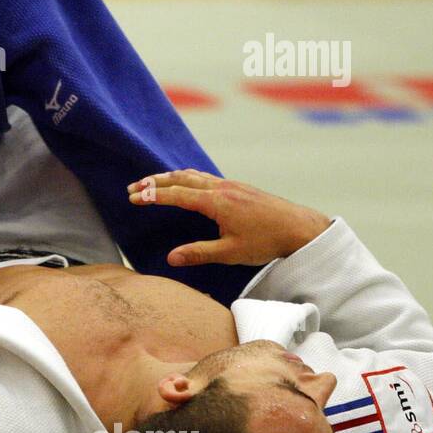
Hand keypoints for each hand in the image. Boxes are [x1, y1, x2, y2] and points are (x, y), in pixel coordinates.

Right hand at [127, 169, 331, 266]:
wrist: (299, 227)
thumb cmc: (266, 241)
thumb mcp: (230, 252)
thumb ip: (198, 253)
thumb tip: (171, 258)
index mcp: (215, 202)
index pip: (175, 195)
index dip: (152, 196)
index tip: (133, 197)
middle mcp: (221, 188)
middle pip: (180, 178)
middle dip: (154, 181)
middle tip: (133, 186)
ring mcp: (230, 185)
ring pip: (193, 174)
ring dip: (169, 177)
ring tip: (152, 182)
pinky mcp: (238, 187)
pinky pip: (205, 176)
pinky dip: (187, 177)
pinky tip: (186, 182)